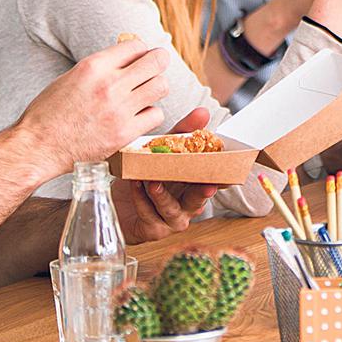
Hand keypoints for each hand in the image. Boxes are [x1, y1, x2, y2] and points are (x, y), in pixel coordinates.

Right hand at [16, 39, 171, 173]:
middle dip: (157, 63)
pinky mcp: (124, 133)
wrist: (37, 146)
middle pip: (156, 62)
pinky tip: (137, 116)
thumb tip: (128, 57)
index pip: (137, 46)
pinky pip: (156, 115)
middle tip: (154, 69)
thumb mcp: (71, 77)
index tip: (139, 58)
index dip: (141, 51)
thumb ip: (100, 67)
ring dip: (155, 88)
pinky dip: (150, 115)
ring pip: (161, 86)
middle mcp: (109, 84)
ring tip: (145, 94)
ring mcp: (119, 110)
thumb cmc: (49, 112)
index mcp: (93, 66)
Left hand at [114, 108, 217, 241]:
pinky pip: (149, 214)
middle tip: (206, 186)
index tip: (224, 173)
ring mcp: (172, 220)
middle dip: (202, 193)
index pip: (214, 184)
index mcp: (195, 187)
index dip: (222, 180)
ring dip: (162, 195)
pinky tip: (135, 186)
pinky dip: (141, 199)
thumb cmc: (146, 178)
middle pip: (198, 200)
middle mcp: (188, 206)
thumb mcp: (164, 152)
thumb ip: (183, 133)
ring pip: (171, 209)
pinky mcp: (153, 229)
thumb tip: (203, 112)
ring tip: (152, 182)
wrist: (118, 203)